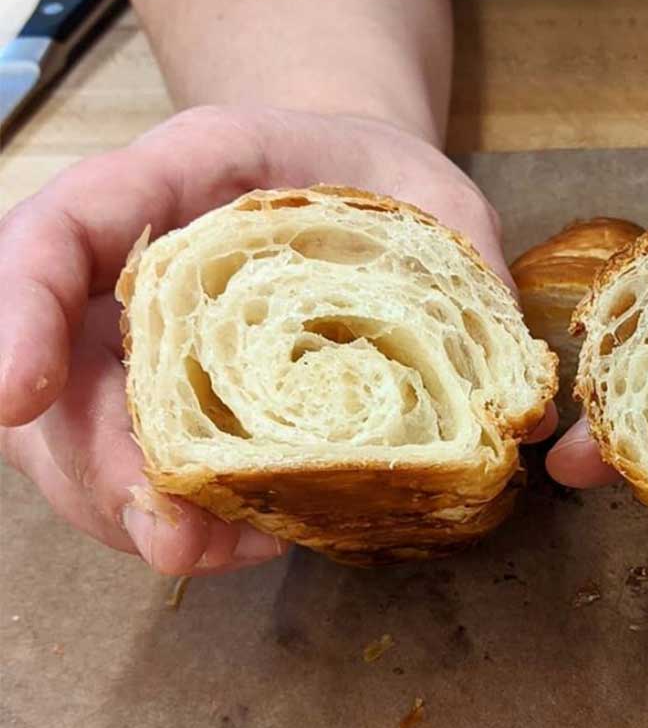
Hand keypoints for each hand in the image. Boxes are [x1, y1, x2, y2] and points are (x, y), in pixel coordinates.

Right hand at [0, 105, 553, 575]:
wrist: (353, 185)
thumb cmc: (388, 186)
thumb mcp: (441, 200)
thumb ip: (469, 276)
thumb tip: (517, 411)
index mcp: (185, 174)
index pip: (64, 229)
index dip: (15, 312)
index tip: (16, 396)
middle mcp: (136, 259)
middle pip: (59, 364)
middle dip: (94, 464)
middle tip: (169, 536)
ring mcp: (138, 333)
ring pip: (77, 434)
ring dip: (129, 511)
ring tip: (209, 553)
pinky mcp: (164, 394)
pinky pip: (135, 463)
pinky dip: (173, 517)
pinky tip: (234, 541)